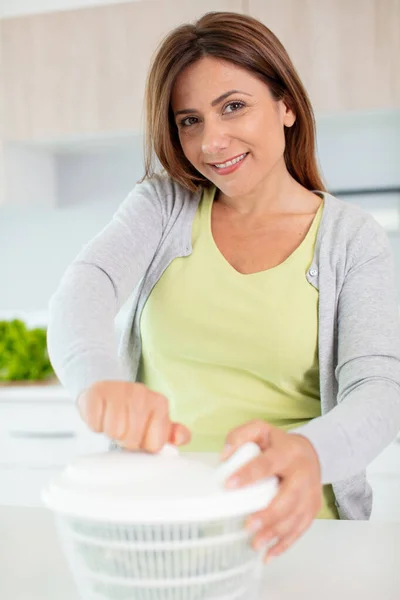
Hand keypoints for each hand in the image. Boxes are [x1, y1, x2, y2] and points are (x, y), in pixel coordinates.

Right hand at [77, 380, 190, 451]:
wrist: (107, 391)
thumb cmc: (133, 412)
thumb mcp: (156, 422)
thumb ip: (172, 433)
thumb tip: (182, 438)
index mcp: (160, 403)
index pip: (155, 444)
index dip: (144, 445)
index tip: (141, 435)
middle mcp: (142, 393)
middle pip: (132, 439)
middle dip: (126, 439)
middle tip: (124, 428)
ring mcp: (119, 390)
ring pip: (114, 432)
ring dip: (111, 431)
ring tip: (113, 420)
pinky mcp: (97, 392)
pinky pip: (96, 424)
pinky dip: (96, 425)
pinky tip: (102, 415)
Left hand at [221, 420, 321, 561]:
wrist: (311, 452)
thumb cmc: (279, 444)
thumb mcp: (261, 430)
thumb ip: (241, 436)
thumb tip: (225, 456)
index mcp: (288, 453)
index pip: (267, 464)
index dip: (248, 474)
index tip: (228, 485)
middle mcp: (303, 474)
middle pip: (288, 497)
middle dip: (268, 514)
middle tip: (248, 525)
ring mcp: (310, 494)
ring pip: (294, 517)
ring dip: (274, 533)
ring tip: (254, 543)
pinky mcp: (312, 509)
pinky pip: (300, 530)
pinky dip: (284, 544)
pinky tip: (268, 554)